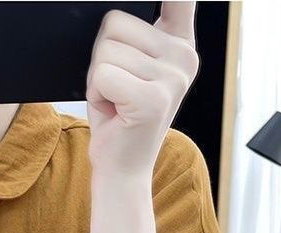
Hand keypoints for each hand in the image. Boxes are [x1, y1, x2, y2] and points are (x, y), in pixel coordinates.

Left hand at [85, 1, 198, 175]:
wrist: (120, 168)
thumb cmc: (119, 117)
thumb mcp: (131, 67)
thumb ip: (135, 33)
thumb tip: (115, 13)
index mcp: (180, 44)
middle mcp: (184, 57)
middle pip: (115, 22)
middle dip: (101, 57)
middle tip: (115, 89)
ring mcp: (173, 77)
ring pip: (106, 51)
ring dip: (97, 79)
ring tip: (115, 101)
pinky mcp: (155, 98)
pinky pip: (103, 74)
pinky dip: (96, 94)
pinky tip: (114, 112)